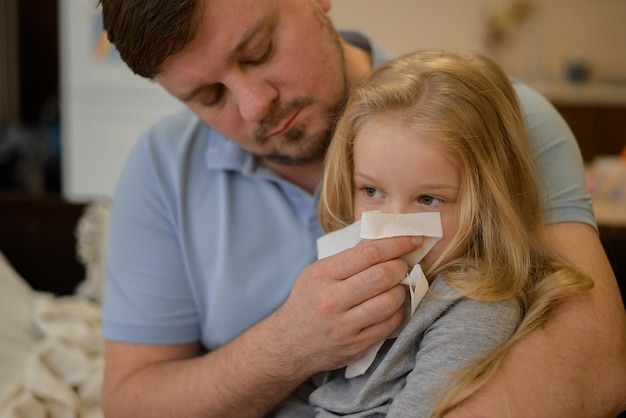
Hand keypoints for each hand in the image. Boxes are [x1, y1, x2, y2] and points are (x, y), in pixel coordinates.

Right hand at [273, 235, 423, 375]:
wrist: (289, 344)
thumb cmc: (307, 301)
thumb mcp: (316, 273)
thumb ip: (346, 259)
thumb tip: (383, 241)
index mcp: (322, 275)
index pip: (368, 253)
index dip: (397, 244)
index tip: (412, 240)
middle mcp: (332, 300)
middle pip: (382, 276)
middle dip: (401, 267)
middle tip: (403, 265)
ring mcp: (344, 325)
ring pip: (389, 301)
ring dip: (402, 290)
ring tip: (398, 285)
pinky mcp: (355, 345)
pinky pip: (389, 324)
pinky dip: (398, 311)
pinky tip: (393, 305)